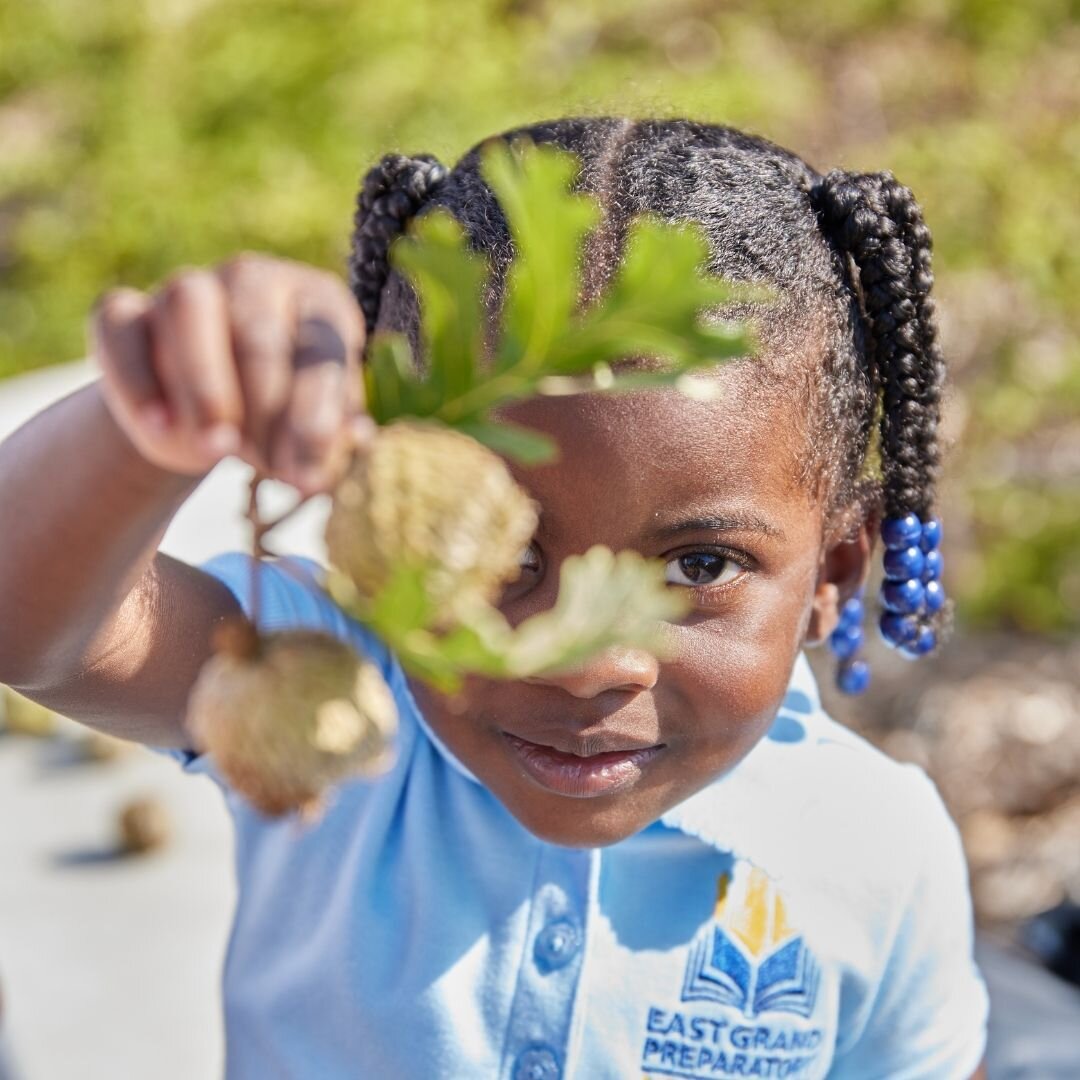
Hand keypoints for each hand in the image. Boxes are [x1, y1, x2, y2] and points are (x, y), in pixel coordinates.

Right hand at [89, 253, 371, 494]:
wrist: (203, 416)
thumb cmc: (282, 416)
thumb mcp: (314, 428)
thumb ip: (334, 433)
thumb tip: (358, 437)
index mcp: (320, 301)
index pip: (322, 351)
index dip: (315, 418)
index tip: (309, 475)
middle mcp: (255, 278)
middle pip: (259, 335)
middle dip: (266, 414)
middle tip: (268, 473)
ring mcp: (186, 285)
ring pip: (190, 310)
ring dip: (205, 386)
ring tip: (217, 449)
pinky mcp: (124, 311)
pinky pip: (123, 331)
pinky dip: (138, 381)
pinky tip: (160, 428)